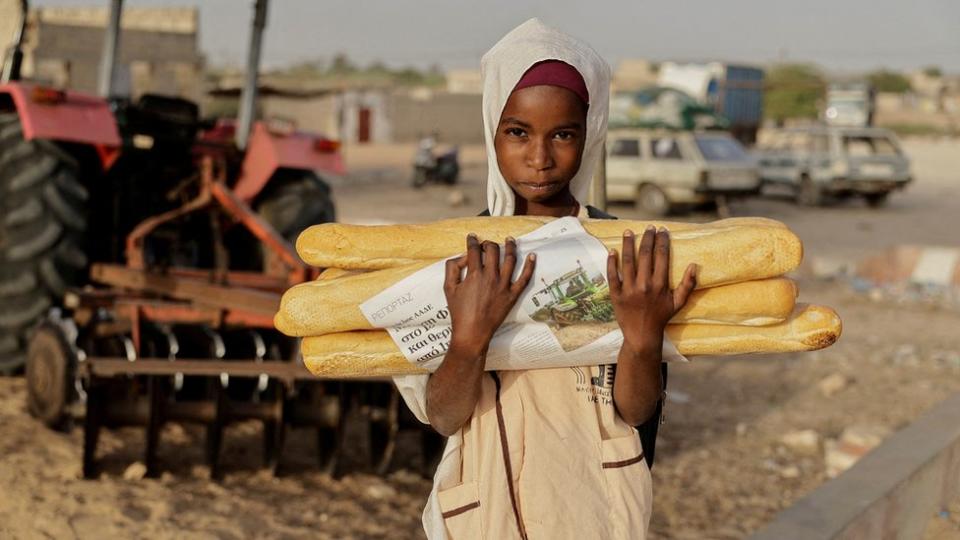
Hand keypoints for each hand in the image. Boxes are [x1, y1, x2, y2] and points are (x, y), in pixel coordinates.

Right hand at [443, 234, 535, 351]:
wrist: (472, 333)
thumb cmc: (459, 312)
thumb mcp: (448, 288)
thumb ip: (452, 268)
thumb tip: (462, 257)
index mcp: (474, 274)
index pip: (474, 250)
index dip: (472, 240)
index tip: (472, 237)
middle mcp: (491, 276)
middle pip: (493, 250)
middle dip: (488, 243)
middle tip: (486, 244)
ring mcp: (504, 285)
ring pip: (510, 259)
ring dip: (510, 246)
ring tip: (510, 240)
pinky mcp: (513, 295)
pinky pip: (525, 278)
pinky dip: (530, 265)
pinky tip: (532, 255)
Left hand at [606, 227, 696, 349]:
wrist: (642, 335)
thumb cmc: (661, 317)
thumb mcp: (678, 303)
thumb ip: (688, 284)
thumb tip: (694, 265)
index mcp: (660, 285)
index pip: (661, 256)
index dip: (662, 241)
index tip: (662, 230)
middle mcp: (644, 285)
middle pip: (645, 255)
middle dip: (648, 238)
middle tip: (649, 228)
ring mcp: (628, 290)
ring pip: (628, 261)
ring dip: (628, 244)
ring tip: (628, 232)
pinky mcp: (616, 295)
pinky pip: (612, 276)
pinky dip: (611, 262)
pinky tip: (612, 250)